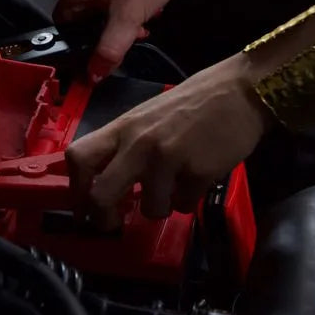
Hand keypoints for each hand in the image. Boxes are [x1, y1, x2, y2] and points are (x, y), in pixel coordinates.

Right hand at [55, 0, 194, 81]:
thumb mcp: (128, 20)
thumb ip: (109, 51)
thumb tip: (94, 72)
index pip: (65, 23)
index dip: (85, 37)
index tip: (104, 41)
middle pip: (84, 11)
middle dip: (108, 24)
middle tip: (131, 27)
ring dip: (118, 10)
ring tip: (141, 10)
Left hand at [66, 54, 272, 224]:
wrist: (240, 90)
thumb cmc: (192, 103)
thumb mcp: (147, 117)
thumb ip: (125, 145)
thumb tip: (106, 179)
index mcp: (123, 127)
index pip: (78, 157)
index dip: (75, 187)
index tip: (82, 205)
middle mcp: (139, 143)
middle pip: (100, 194)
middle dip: (103, 218)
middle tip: (113, 224)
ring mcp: (168, 159)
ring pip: (150, 208)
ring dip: (161, 206)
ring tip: (174, 188)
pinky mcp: (198, 172)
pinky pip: (185, 204)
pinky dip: (190, 198)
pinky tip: (198, 177)